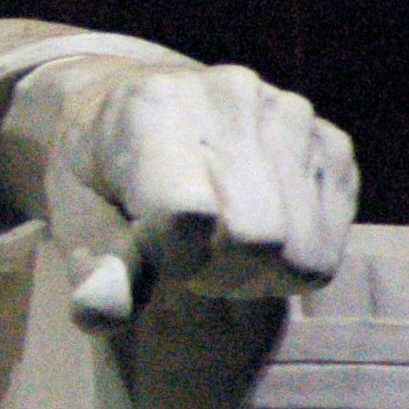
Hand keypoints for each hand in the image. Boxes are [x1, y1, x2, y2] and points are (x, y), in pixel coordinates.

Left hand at [0, 56, 358, 332]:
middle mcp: (231, 95)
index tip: (147, 246)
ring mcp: (291, 113)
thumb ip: (93, 270)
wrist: (138, 114)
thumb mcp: (76, 220)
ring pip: (301, 253)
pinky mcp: (332, 143)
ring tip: (212, 244)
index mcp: (154, 104)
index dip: (169, 256)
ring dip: (253, 274)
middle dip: (214, 272)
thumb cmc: (101, 175)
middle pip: (258, 240)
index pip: (187, 213)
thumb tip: (98, 314)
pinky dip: (288, 261)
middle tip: (181, 255)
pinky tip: (248, 231)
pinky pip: (330, 248)